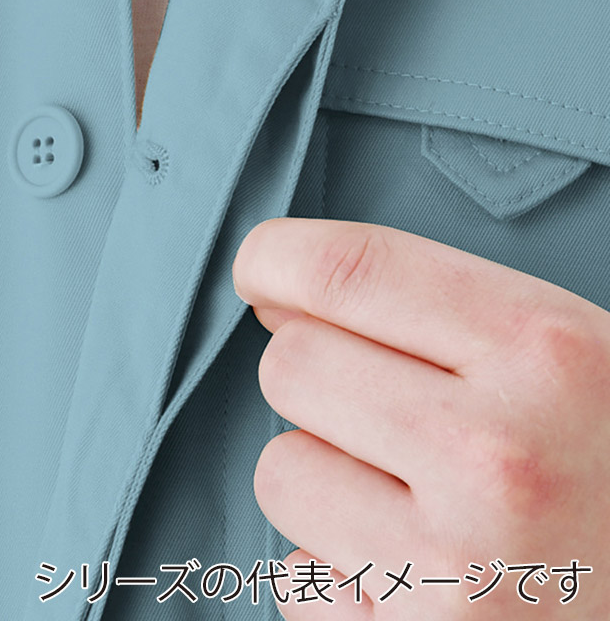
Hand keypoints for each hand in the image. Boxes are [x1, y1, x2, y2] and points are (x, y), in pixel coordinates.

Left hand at [231, 218, 609, 619]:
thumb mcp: (566, 356)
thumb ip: (436, 310)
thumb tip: (282, 298)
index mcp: (546, 354)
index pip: (344, 269)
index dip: (275, 257)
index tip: (260, 270)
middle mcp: (496, 457)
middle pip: (291, 365)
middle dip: (315, 376)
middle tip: (377, 405)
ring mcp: (453, 570)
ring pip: (281, 470)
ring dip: (322, 476)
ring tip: (407, 498)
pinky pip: (296, 570)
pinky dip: (335, 563)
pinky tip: (409, 567)